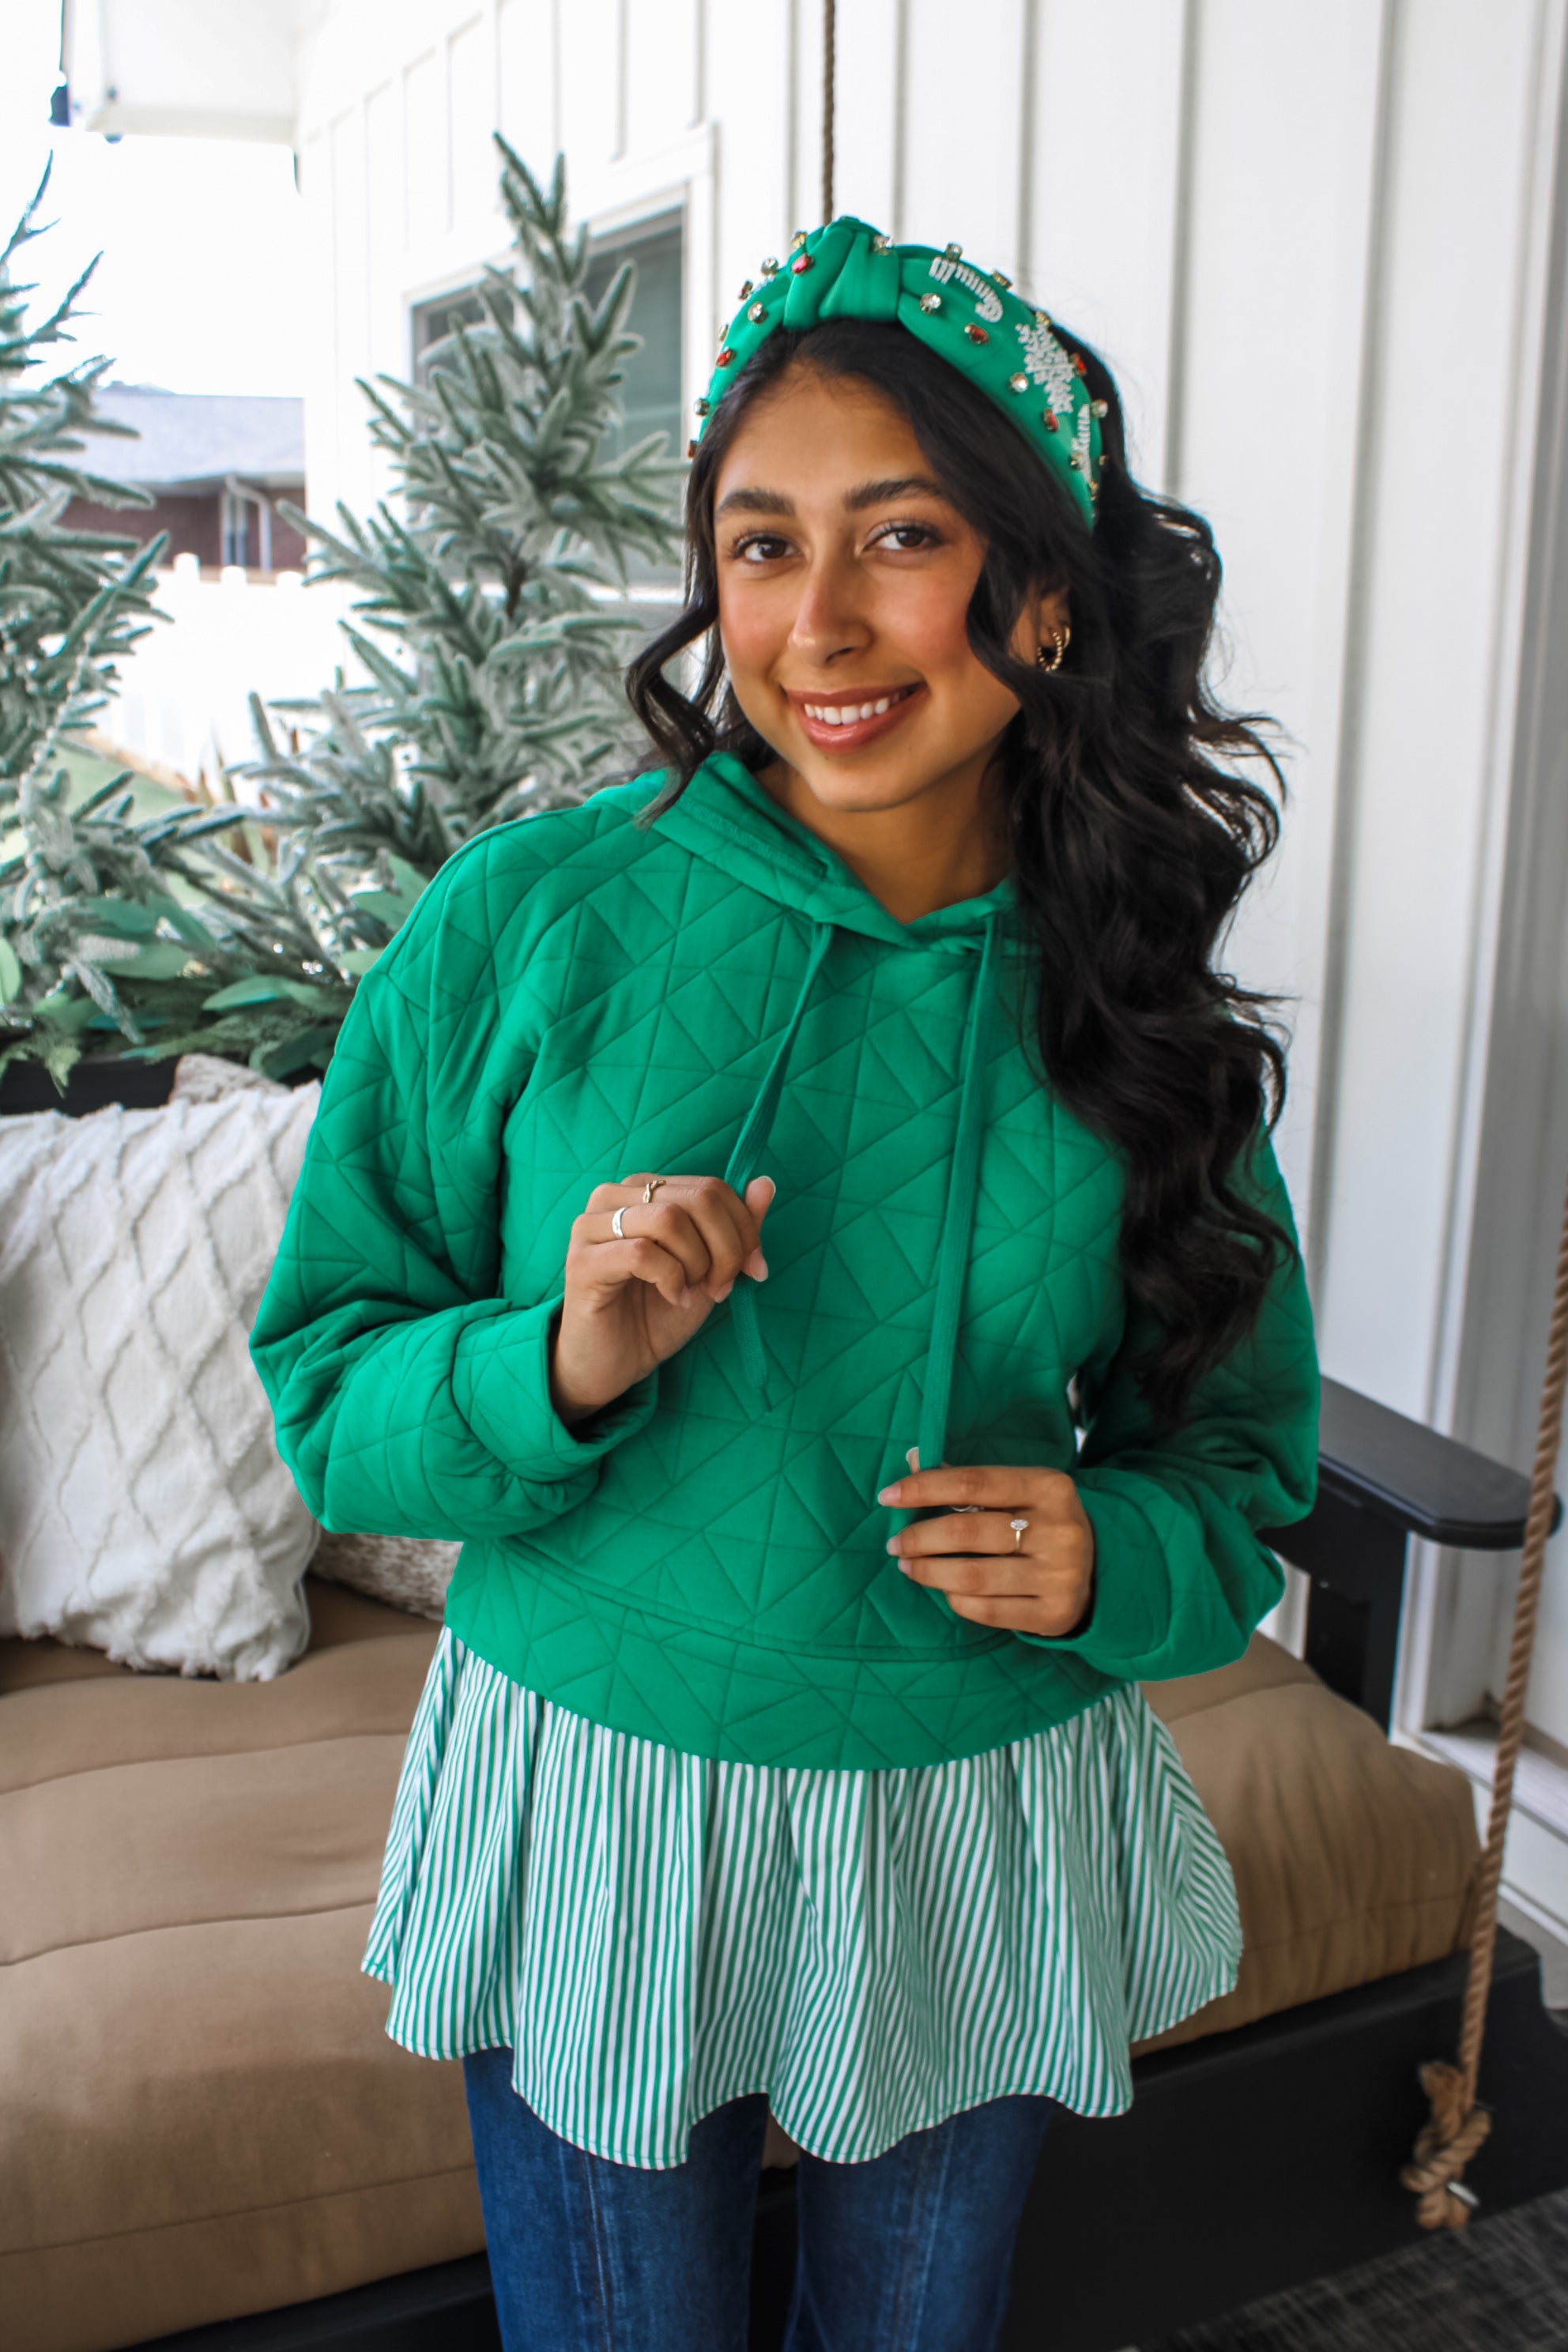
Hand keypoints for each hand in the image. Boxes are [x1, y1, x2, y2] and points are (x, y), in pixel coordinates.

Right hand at [550, 1172, 776, 1424]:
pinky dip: (670, 1278)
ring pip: (669, 1219)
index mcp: (644, 1190)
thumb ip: (735, 1227)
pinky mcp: (582, 1262)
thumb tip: (765, 1184)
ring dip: (697, 1263)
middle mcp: (613, 1197)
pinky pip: (642, 1253)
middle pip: (697, 1198)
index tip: (754, 1269)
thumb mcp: (710, 1268)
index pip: (711, 1187)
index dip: (744, 1228)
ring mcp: (591, 1226)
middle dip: (726, 1248)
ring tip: (692, 1292)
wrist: (613, 1363)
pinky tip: (671, 1298)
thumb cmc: (657, 1313)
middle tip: (722, 1286)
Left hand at [877, 1447, 1095, 1637]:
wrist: (1098, 1566)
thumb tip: (912, 1460)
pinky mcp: (1054, 1613)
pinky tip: (945, 1590)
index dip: (924, 1488)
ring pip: (972, 1576)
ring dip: (927, 1572)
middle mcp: (1060, 1529)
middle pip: (966, 1531)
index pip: (972, 1482)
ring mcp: (1060, 1574)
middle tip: (894, 1543)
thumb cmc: (1039, 1521)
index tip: (887, 1497)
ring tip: (908, 1566)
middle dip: (919, 1537)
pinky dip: (957, 1599)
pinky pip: (987, 1610)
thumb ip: (969, 1482)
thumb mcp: (1018, 1491)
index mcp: (1049, 1486)